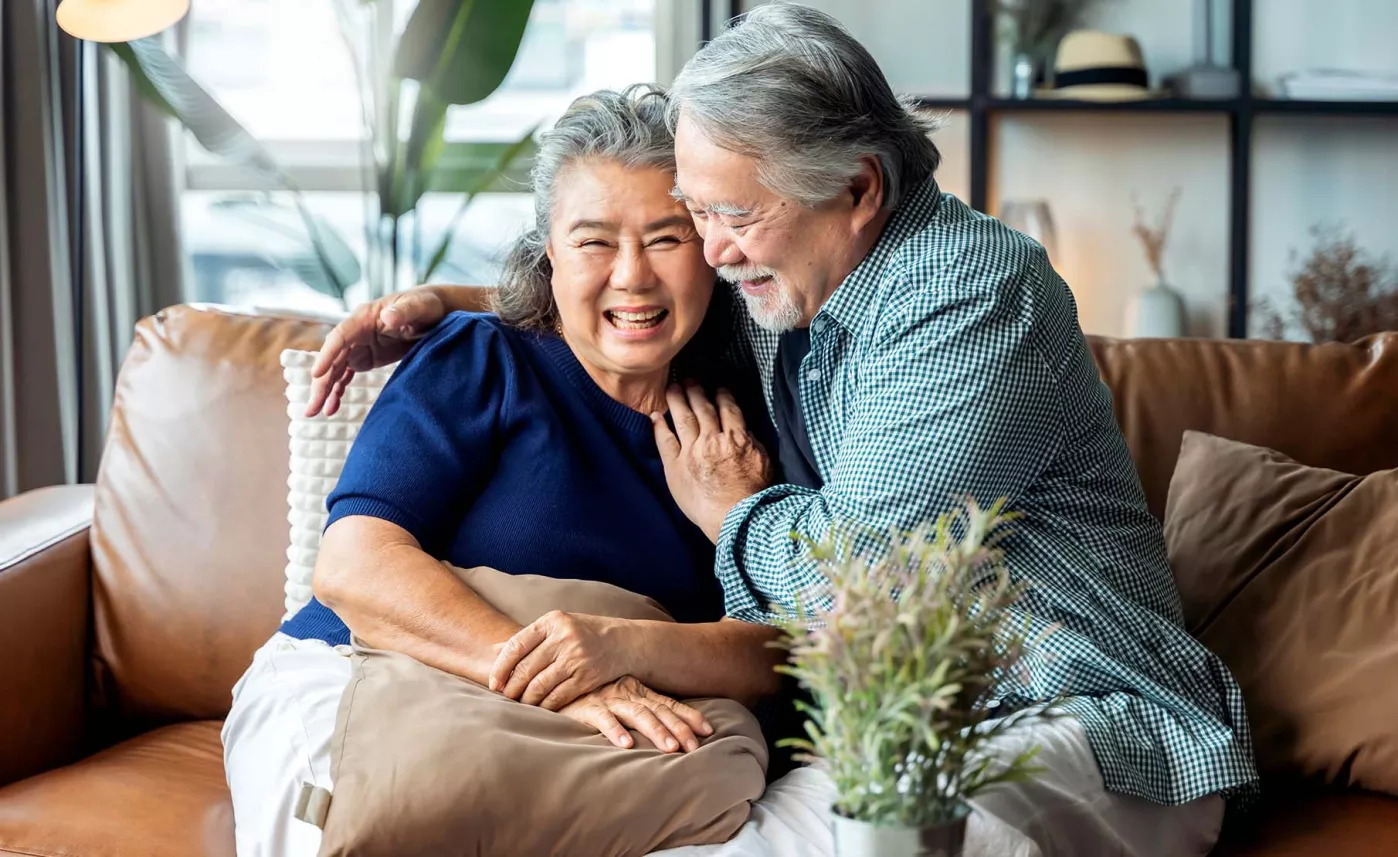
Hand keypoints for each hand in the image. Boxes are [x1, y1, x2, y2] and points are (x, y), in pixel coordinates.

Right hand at [306, 288, 447, 415]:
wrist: (436, 313)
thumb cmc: (426, 305)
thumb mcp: (419, 306)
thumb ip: (404, 311)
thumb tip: (388, 316)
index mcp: (365, 318)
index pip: (340, 337)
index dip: (327, 355)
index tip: (316, 374)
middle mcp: (356, 332)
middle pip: (332, 358)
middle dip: (321, 382)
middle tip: (312, 407)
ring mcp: (359, 346)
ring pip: (335, 369)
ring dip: (325, 390)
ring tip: (316, 412)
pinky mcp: (366, 357)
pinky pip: (346, 375)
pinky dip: (338, 390)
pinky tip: (332, 407)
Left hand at [489, 611, 631, 709]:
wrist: (623, 642)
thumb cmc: (583, 634)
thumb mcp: (557, 628)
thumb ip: (527, 639)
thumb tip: (493, 650)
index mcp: (552, 621)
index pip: (516, 645)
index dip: (501, 667)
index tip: (494, 683)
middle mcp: (564, 637)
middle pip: (526, 668)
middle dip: (512, 687)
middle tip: (506, 697)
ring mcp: (577, 657)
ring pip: (540, 685)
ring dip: (527, 699)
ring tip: (521, 704)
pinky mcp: (587, 676)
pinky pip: (558, 697)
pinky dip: (546, 706)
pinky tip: (541, 708)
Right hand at [558, 676, 712, 752]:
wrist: (555, 680)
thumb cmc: (589, 695)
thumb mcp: (619, 699)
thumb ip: (640, 710)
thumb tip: (670, 731)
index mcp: (637, 690)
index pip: (668, 703)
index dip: (688, 715)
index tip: (708, 730)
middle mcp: (626, 692)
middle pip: (658, 711)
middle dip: (679, 728)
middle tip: (694, 746)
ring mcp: (607, 699)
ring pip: (636, 714)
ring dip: (655, 731)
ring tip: (670, 748)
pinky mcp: (586, 707)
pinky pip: (602, 719)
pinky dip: (615, 730)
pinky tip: (625, 745)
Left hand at [652, 384, 772, 542]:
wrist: (733, 518)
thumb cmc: (752, 495)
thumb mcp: (764, 463)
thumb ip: (753, 443)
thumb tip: (744, 431)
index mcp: (735, 438)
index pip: (728, 408)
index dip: (722, 395)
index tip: (718, 388)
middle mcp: (711, 440)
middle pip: (702, 408)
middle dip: (696, 391)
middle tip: (690, 380)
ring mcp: (691, 452)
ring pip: (682, 418)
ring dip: (677, 400)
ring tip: (673, 388)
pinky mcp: (675, 467)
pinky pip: (664, 441)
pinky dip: (659, 426)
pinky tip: (655, 416)